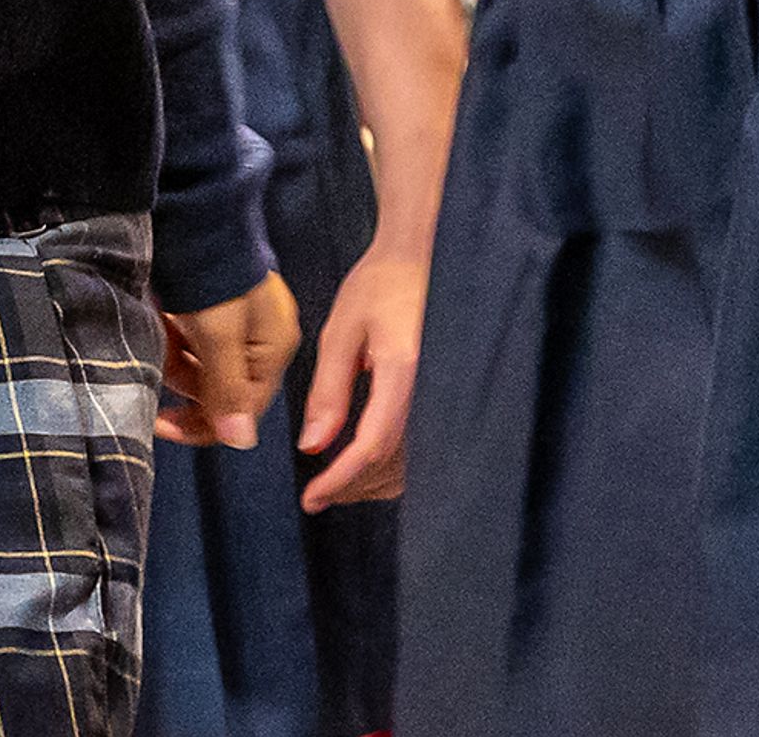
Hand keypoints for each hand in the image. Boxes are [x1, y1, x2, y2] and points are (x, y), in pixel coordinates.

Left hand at [158, 274, 301, 450]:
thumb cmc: (211, 274)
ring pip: (203, 366)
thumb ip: (227, 391)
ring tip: (158, 331)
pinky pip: (195, 342)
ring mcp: (242, 323)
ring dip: (174, 359)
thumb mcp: (218, 337)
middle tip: (155, 365)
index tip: (161, 422)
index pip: (243, 410)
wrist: (196, 214)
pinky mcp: (218, 308)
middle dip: (184, 383)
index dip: (202, 423)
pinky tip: (162, 318)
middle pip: (222, 390)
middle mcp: (263, 339)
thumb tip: (241, 442)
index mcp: (274, 348)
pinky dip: (174, 338)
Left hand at [297, 238, 424, 507]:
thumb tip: (312, 446)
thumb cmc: (380, 286)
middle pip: (394, 464)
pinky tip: (367, 463)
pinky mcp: (447, 399)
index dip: (340, 479)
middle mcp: (434, 392)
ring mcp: (445, 398)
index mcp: (404, 372)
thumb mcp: (341, 331)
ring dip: (374, 483)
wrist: (423, 259)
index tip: (311, 499)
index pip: (372, 445)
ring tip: (337, 482)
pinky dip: (394, 468)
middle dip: (353, 487)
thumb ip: (328, 390)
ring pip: (413, 466)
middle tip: (317, 495)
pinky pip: (424, 451)